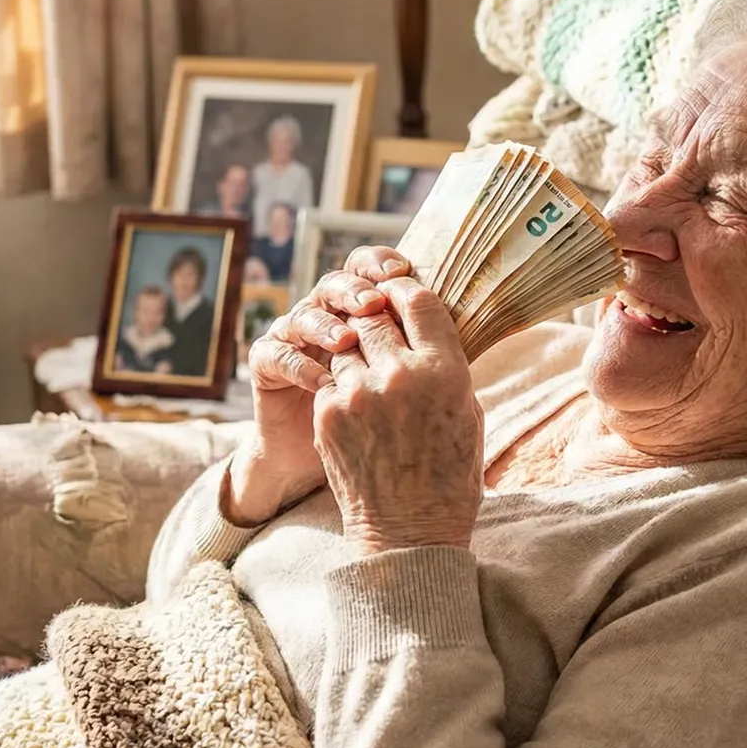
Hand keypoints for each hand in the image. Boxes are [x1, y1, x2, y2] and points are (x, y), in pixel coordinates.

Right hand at [231, 247, 412, 523]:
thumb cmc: (393, 434)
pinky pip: (276, 354)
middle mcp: (332, 319)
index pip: (371, 272)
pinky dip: (297, 363)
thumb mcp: (419, 392)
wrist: (349, 481)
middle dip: (356, 290)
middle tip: (372, 303)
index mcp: (368, 314)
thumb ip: (433, 354)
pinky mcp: (269, 369)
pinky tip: (319, 379)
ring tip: (346, 340)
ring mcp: (297, 340)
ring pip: (305, 313)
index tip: (400, 275)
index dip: (382, 267)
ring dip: (326, 323)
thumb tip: (477, 324)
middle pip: (338, 285)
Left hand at [313, 276, 483, 553]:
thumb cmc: (449, 476)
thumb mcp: (467, 413)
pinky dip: (337, 379)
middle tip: (373, 313)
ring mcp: (358, 393)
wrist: (408, 530)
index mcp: (445, 371)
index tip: (398, 290)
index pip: (418, 300)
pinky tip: (351, 395)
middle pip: (375, 313)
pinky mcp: (327, 413)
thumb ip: (445, 367)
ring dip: (352, 345)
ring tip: (363, 360)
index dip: (404, 289)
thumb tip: (426, 333)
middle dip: (373, 311)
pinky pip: (328, 376)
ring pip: (344, 342)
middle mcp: (400, 375)